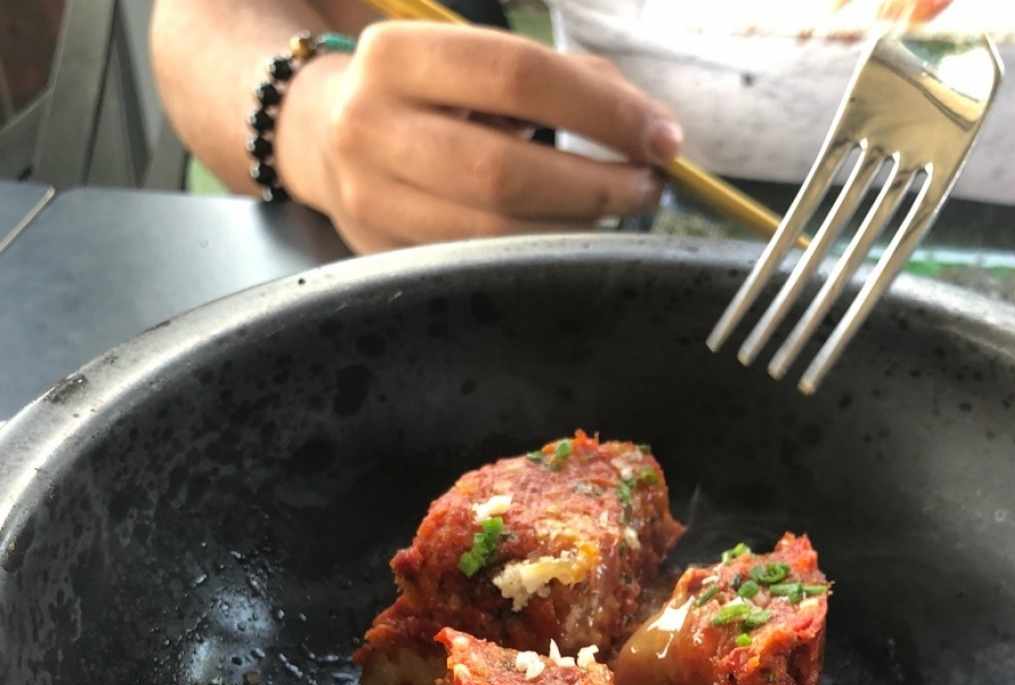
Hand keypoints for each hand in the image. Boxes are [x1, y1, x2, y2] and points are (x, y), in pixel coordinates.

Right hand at [274, 22, 682, 251]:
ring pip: (493, 234)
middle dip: (594, 184)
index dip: (600, 108)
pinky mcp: (384, 255)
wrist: (319, 135)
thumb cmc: (423, 94)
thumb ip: (558, 81)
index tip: (662, 137)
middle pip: (505, 169)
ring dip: (573, 231)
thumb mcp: (469, 60)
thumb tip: (650, 126)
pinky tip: (570, 242)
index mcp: (396, 56)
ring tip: (617, 216)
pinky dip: (537, 256)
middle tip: (647, 188)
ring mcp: (372, 201)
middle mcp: (371, 128)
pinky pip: (478, 264)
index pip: (517, 75)